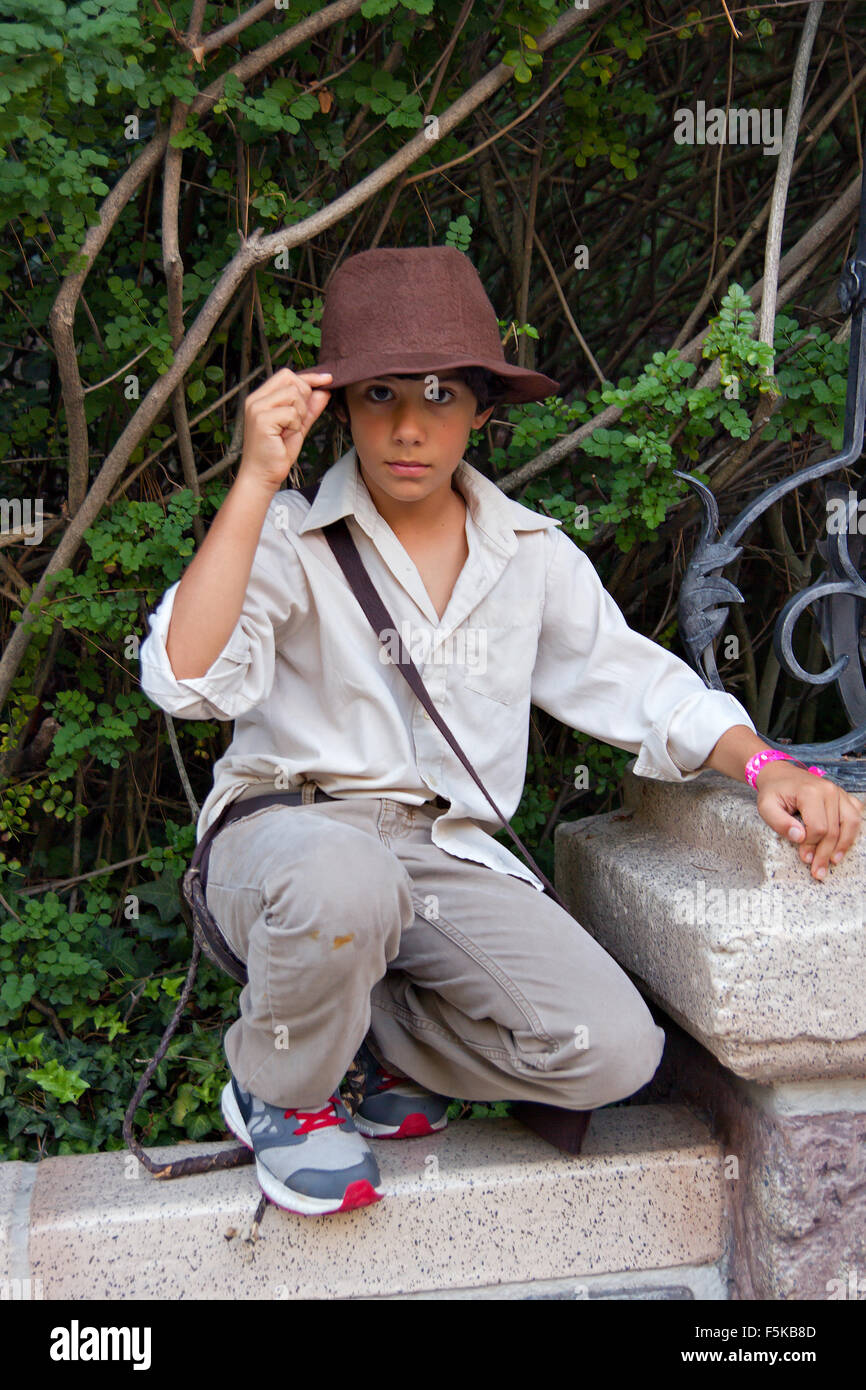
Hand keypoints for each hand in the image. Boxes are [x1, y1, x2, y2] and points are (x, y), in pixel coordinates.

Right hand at [239, 368, 332, 490]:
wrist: (262, 476)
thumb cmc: (277, 453)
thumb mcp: (298, 426)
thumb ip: (310, 409)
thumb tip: (324, 391)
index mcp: (261, 398)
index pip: (287, 375)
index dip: (309, 377)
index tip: (328, 379)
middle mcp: (256, 399)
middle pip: (291, 380)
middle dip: (304, 398)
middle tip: (297, 420)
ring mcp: (257, 408)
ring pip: (293, 395)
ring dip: (300, 413)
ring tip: (289, 429)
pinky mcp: (261, 419)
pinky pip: (291, 412)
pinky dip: (295, 425)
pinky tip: (285, 436)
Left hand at [754, 760, 862, 880]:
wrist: (780, 774)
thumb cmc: (773, 792)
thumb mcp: (766, 806)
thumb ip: (779, 822)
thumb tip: (799, 837)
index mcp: (810, 792)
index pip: (818, 827)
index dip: (812, 846)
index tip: (804, 858)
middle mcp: (829, 790)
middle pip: (835, 829)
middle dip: (826, 853)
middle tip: (818, 872)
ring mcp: (839, 792)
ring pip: (851, 823)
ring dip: (844, 845)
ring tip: (834, 861)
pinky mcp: (844, 796)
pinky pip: (856, 814)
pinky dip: (852, 831)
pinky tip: (844, 843)